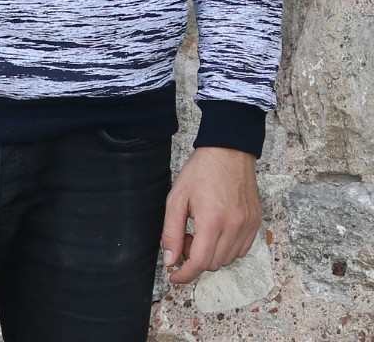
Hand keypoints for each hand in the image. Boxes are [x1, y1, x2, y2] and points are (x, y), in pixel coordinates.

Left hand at [161, 146, 260, 284]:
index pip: (200, 263)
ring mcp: (248, 225)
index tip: (175, 276)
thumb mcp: (177, 197)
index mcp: (212, 220)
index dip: (185, 275)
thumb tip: (170, 259)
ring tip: (202, 231)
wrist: (229, 150)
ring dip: (212, 254)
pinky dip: (227, 248)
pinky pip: (241, 249)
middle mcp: (234, 226)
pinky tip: (217, 231)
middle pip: (213, 264)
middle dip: (195, 259)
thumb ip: (171, 231)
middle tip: (187, 237)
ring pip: (228, 259)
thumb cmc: (201, 171)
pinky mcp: (255, 222)